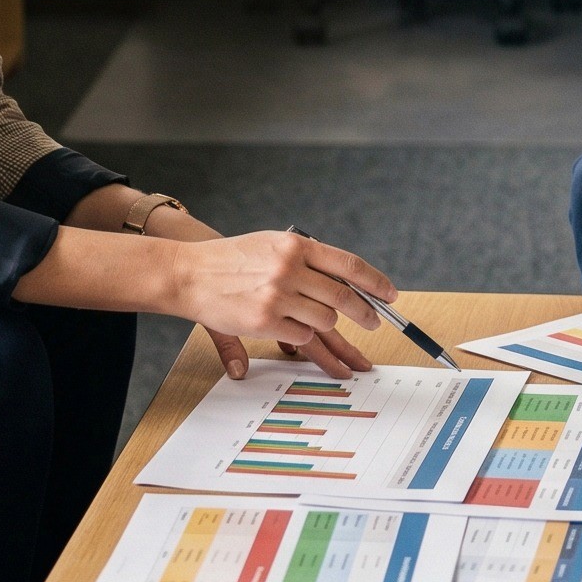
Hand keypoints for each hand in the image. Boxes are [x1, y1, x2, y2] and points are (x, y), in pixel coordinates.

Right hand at [165, 230, 391, 382]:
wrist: (190, 272)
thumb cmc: (234, 259)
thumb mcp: (273, 245)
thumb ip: (308, 262)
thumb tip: (344, 283)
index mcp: (296, 245)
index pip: (349, 265)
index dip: (375, 282)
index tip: (391, 295)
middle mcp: (290, 267)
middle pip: (343, 297)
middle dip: (366, 313)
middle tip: (375, 322)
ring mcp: (279, 295)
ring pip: (325, 320)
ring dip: (324, 325)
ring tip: (312, 321)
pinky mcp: (265, 320)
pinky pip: (300, 337)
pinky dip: (300, 336)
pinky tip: (287, 329)